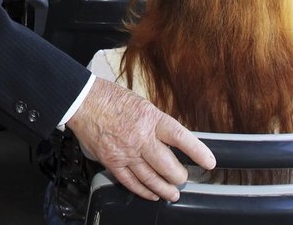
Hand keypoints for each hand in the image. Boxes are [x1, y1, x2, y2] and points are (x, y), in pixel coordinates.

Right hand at [68, 78, 214, 201]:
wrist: (83, 101)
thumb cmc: (110, 99)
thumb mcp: (142, 104)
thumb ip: (156, 123)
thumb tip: (170, 140)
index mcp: (150, 119)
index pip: (180, 137)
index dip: (198, 152)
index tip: (209, 162)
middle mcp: (140, 138)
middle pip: (168, 167)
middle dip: (180, 176)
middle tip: (183, 177)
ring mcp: (126, 153)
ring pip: (152, 180)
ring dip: (165, 189)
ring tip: (173, 193)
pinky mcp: (112, 162)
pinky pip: (131, 183)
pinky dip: (144, 191)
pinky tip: (151, 194)